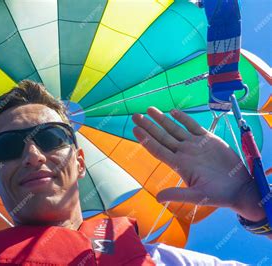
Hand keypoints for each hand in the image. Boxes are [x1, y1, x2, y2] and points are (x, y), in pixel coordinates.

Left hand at [132, 107, 264, 221]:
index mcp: (179, 164)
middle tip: (135, 116)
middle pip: (162, 136)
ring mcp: (195, 145)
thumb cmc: (218, 195)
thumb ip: (177, 194)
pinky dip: (183, 118)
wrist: (239, 189)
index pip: (158, 149)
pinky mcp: (208, 140)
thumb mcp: (197, 196)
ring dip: (162, 119)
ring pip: (174, 129)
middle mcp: (184, 153)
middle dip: (148, 126)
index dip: (146, 139)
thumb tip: (158, 198)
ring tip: (150, 110)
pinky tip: (173, 111)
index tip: (135, 130)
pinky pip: (193, 126)